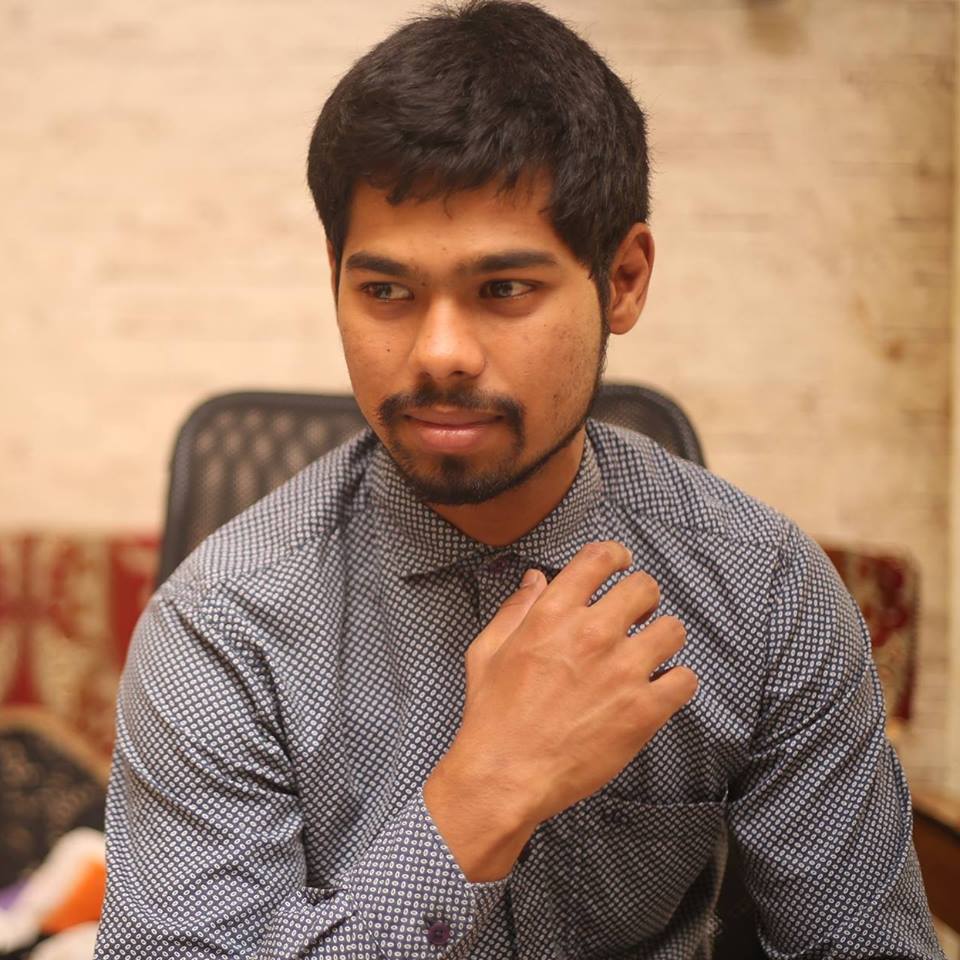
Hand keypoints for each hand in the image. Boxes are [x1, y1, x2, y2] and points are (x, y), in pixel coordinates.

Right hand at [424, 541, 697, 879]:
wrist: (506, 774)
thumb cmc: (492, 714)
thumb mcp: (487, 651)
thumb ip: (515, 609)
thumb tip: (536, 578)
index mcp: (554, 613)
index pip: (601, 558)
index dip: (615, 557)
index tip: (618, 567)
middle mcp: (593, 634)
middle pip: (645, 588)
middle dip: (641, 598)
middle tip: (634, 617)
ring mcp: (623, 671)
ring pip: (672, 630)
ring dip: (662, 638)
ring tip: (649, 654)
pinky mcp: (643, 710)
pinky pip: (685, 680)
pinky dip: (676, 683)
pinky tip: (659, 690)